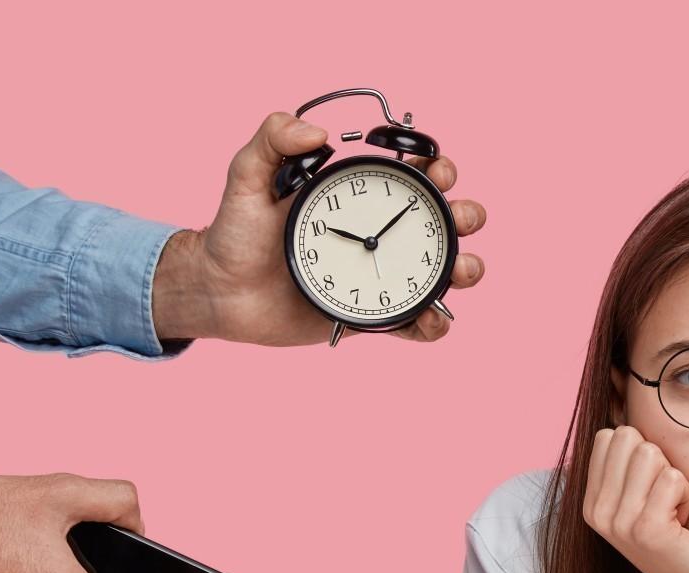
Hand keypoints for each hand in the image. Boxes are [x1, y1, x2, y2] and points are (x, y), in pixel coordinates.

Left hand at [152, 113, 487, 345]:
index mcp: (359, 197)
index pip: (413, 177)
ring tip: (464, 270)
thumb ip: (272, 140)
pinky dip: (434, 324)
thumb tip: (318, 132)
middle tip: (460, 219)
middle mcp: (378, 233)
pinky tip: (433, 318)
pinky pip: (414, 322)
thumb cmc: (234, 233)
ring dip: (466, 268)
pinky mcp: (372, 316)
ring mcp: (380, 275)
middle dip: (465, 216)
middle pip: (442, 221)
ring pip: (441, 271)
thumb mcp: (245, 177)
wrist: (222, 294)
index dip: (437, 169)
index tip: (437, 171)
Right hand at [582, 427, 688, 572]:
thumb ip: (631, 462)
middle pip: (629, 438)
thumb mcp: (648, 497)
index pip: (610, 435)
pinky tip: (687, 524)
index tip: (655, 493)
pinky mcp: (646, 529)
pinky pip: (674, 478)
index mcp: (592, 502)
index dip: (645, 453)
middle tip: (669, 504)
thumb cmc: (688, 541)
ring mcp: (618, 522)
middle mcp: (597, 512)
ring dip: (677, 479)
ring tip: (678, 514)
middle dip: (661, 462)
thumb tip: (622, 400)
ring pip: (651, 454)